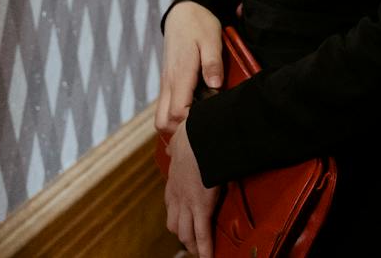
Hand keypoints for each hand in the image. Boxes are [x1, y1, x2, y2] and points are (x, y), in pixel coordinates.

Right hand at [155, 1, 222, 137]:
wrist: (184, 12)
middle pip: (162, 122)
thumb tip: (215, 85)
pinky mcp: (168, 82)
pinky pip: (165, 106)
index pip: (176, 112)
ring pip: (160, 117)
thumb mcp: (211, 40)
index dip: (190, 123)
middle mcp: (168, 82)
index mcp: (179, 74)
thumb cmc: (200, 25)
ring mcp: (166, 83)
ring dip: (176, 124)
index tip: (208, 120)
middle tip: (202, 125)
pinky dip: (175, 115)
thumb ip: (212, 63)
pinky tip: (195, 109)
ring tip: (199, 119)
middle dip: (179, 131)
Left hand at [163, 118, 222, 257]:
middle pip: (175, 224)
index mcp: (173, 181)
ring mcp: (187, 204)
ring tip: (201, 252)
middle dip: (183, 234)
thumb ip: (175, 148)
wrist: (201, 136)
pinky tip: (209, 257)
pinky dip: (205, 248)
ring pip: (186, 233)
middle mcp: (177, 196)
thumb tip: (172, 148)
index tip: (184, 220)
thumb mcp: (178, 141)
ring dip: (193, 244)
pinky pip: (202, 234)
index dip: (177, 216)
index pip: (171, 205)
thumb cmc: (193, 135)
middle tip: (193, 241)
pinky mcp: (202, 207)